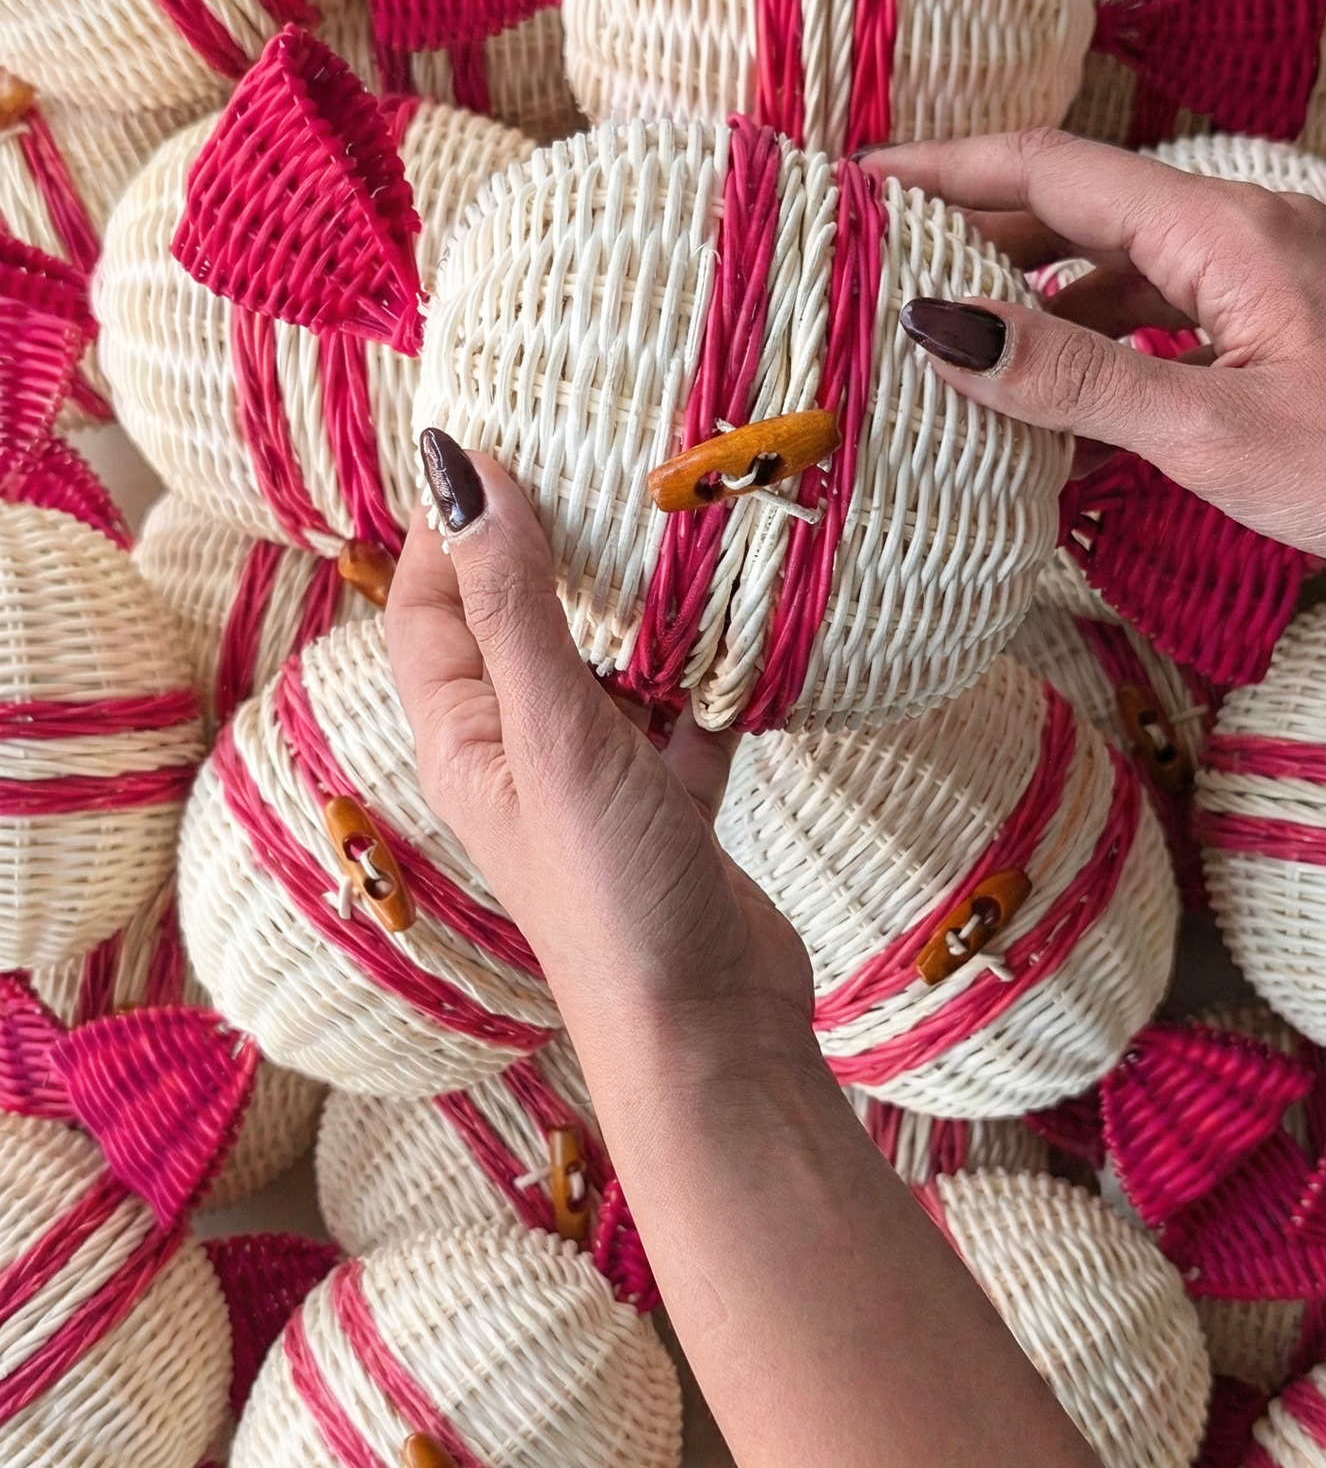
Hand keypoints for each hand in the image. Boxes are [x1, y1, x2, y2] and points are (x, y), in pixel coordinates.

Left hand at [385, 439, 816, 1106]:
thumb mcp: (555, 734)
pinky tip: (755, 619)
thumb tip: (460, 468)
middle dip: (558, 541)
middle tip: (608, 454)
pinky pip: (689, 711)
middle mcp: (522, 755)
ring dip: (644, 601)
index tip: (504, 432)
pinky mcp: (675, 806)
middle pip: (521, 621)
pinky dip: (715, 669)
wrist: (711, 1034)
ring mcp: (601, 782)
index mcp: (464, 740)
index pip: (428, 604)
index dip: (450, 520)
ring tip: (686, 514)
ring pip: (613, 662)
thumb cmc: (612, 896)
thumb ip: (514, 604)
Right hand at [866, 129, 1325, 574]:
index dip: (943, 168)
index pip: (1049, 170)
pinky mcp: (1279, 327)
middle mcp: (1239, 231)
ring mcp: (1262, 278)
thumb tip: (939, 326)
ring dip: (1028, 308)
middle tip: (869, 265)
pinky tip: (1052, 420)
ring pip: (1114, 271)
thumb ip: (1072, 377)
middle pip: (1074, 211)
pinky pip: (1161, 320)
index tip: (854, 180)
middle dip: (969, 235)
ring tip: (939, 353)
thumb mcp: (1213, 431)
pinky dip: (1095, 355)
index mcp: (1221, 230)